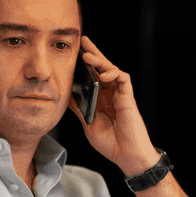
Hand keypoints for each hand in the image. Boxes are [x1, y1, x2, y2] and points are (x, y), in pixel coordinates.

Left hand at [68, 36, 160, 175]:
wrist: (126, 156)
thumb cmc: (111, 142)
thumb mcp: (88, 123)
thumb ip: (80, 108)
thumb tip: (67, 95)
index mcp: (101, 98)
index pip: (93, 75)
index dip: (86, 64)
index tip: (75, 51)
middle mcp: (111, 93)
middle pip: (103, 68)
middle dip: (94, 53)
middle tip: (83, 41)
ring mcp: (120, 94)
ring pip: (113, 70)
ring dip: (101, 62)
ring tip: (88, 57)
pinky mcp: (128, 98)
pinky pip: (124, 79)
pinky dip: (115, 73)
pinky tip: (105, 74)